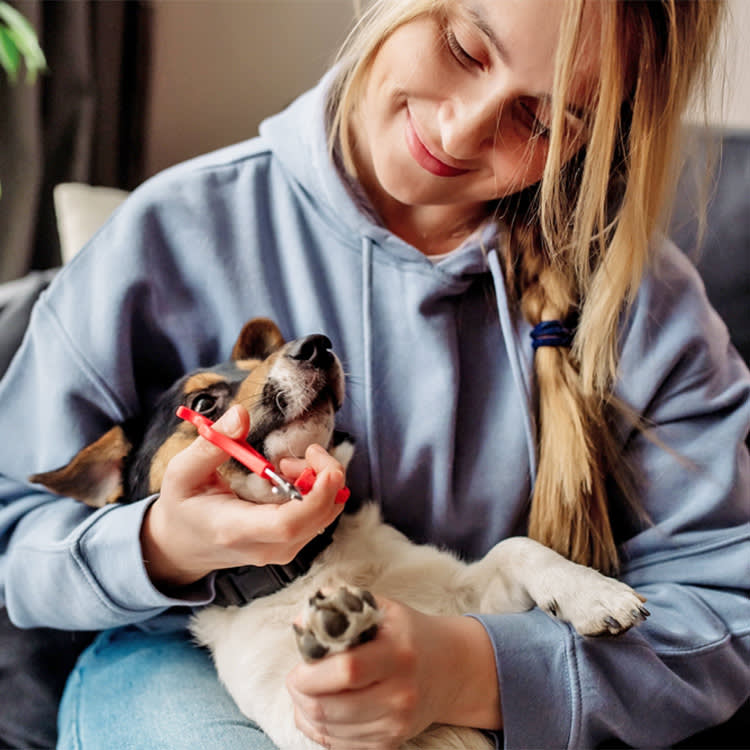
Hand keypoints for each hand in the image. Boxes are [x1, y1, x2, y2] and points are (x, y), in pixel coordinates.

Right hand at [140, 405, 346, 589]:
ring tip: (286, 464)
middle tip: (305, 452)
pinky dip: (317, 491)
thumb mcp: (183, 471)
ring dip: (320, 481)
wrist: (182, 545)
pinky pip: (319, 517)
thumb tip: (241, 414)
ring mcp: (280, 551)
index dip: (316, 496)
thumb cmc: (183, 504)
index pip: (287, 525)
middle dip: (326, 476)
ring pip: (325, 516)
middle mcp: (264, 547)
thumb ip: (212, 443)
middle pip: (317, 519)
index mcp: (234, 530)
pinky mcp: (290, 545)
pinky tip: (290, 477)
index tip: (326, 466)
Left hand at [286, 597, 502, 748]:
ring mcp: (397, 724)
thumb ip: (341, 606)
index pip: (348, 670)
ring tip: (305, 693)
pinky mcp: (391, 743)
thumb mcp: (382, 608)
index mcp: (398, 654)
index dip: (312, 673)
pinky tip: (319, 710)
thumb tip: (301, 621)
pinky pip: (341, 746)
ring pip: (331, 730)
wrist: (451, 668)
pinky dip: (320, 731)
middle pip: (332, 707)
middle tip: (296, 679)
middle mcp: (400, 694)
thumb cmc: (410, 633)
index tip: (299, 666)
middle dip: (301, 694)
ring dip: (306, 713)